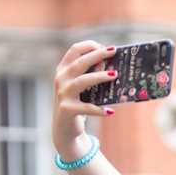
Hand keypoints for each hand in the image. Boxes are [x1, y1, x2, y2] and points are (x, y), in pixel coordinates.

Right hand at [52, 41, 117, 157]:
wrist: (64, 129)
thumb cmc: (77, 103)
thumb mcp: (81, 86)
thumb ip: (91, 74)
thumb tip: (112, 66)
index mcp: (63, 70)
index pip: (74, 50)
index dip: (90, 46)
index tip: (107, 47)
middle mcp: (60, 79)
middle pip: (79, 63)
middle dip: (97, 55)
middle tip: (113, 51)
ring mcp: (63, 94)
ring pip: (82, 81)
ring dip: (99, 77)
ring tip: (114, 75)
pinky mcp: (68, 110)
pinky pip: (86, 108)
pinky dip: (99, 110)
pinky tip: (111, 111)